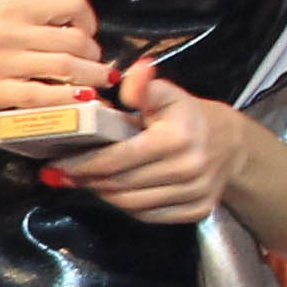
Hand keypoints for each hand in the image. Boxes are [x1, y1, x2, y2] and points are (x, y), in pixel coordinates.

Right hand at [0, 0, 111, 117]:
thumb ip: (25, 17)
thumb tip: (66, 26)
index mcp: (12, 8)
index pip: (71, 3)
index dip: (89, 20)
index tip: (88, 34)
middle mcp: (11, 32)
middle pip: (75, 41)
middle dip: (95, 56)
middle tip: (97, 66)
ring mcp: (3, 63)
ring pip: (65, 68)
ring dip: (91, 78)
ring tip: (100, 84)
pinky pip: (41, 96)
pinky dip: (67, 99)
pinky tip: (79, 101)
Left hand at [67, 55, 243, 226]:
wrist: (230, 144)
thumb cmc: (187, 116)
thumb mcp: (167, 95)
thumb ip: (143, 87)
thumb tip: (134, 71)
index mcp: (176, 138)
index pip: (118, 158)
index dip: (83, 164)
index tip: (56, 164)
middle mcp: (187, 169)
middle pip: (122, 184)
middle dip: (86, 180)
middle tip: (61, 175)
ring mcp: (194, 193)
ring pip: (132, 204)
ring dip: (103, 194)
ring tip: (84, 182)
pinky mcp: (197, 211)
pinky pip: (150, 216)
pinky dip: (126, 206)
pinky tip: (112, 192)